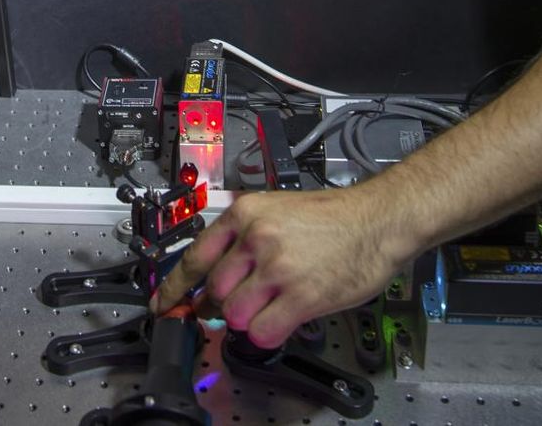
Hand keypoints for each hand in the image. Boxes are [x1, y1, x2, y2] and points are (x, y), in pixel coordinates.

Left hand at [148, 186, 404, 348]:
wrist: (378, 219)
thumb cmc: (335, 216)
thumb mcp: (277, 209)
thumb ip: (244, 237)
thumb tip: (215, 274)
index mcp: (245, 214)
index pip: (195, 256)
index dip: (174, 285)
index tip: (163, 302)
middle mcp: (256, 239)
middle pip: (214, 290)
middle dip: (224, 304)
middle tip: (243, 302)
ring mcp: (277, 268)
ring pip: (234, 314)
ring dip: (248, 318)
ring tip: (270, 306)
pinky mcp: (301, 296)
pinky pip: (262, 331)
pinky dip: (267, 332)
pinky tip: (283, 319)